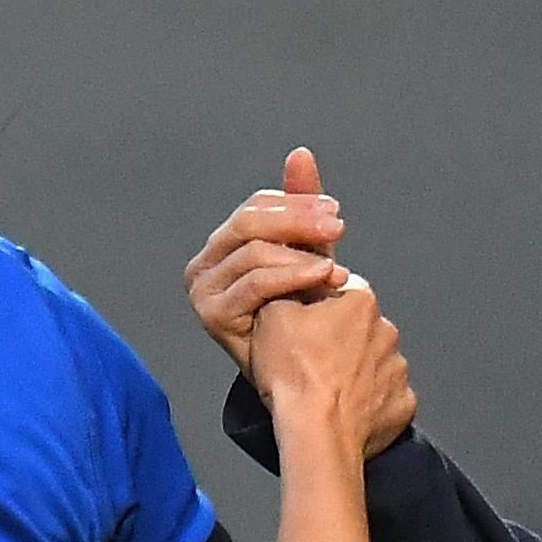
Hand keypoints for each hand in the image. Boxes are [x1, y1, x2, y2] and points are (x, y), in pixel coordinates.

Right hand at [189, 147, 352, 372]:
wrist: (306, 387)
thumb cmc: (307, 324)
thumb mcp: (307, 257)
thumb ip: (301, 206)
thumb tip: (301, 153)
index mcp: (223, 245)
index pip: (257, 206)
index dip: (297, 204)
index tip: (335, 212)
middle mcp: (205, 265)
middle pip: (250, 222)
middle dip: (298, 220)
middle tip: (337, 227)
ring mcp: (204, 290)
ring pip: (253, 251)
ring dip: (300, 254)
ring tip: (336, 265)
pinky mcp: (212, 315)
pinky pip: (255, 283)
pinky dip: (292, 276)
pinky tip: (323, 279)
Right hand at [251, 275, 417, 460]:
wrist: (315, 432)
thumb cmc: (295, 377)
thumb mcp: (271, 314)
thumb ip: (289, 289)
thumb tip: (295, 286)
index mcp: (360, 302)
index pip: (341, 291)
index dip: (319, 308)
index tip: (304, 327)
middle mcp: (386, 331)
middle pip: (361, 328)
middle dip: (341, 340)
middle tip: (312, 361)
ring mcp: (398, 369)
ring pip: (375, 362)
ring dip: (356, 371)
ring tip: (328, 389)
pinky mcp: (402, 403)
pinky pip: (386, 396)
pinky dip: (370, 402)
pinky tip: (346, 408)